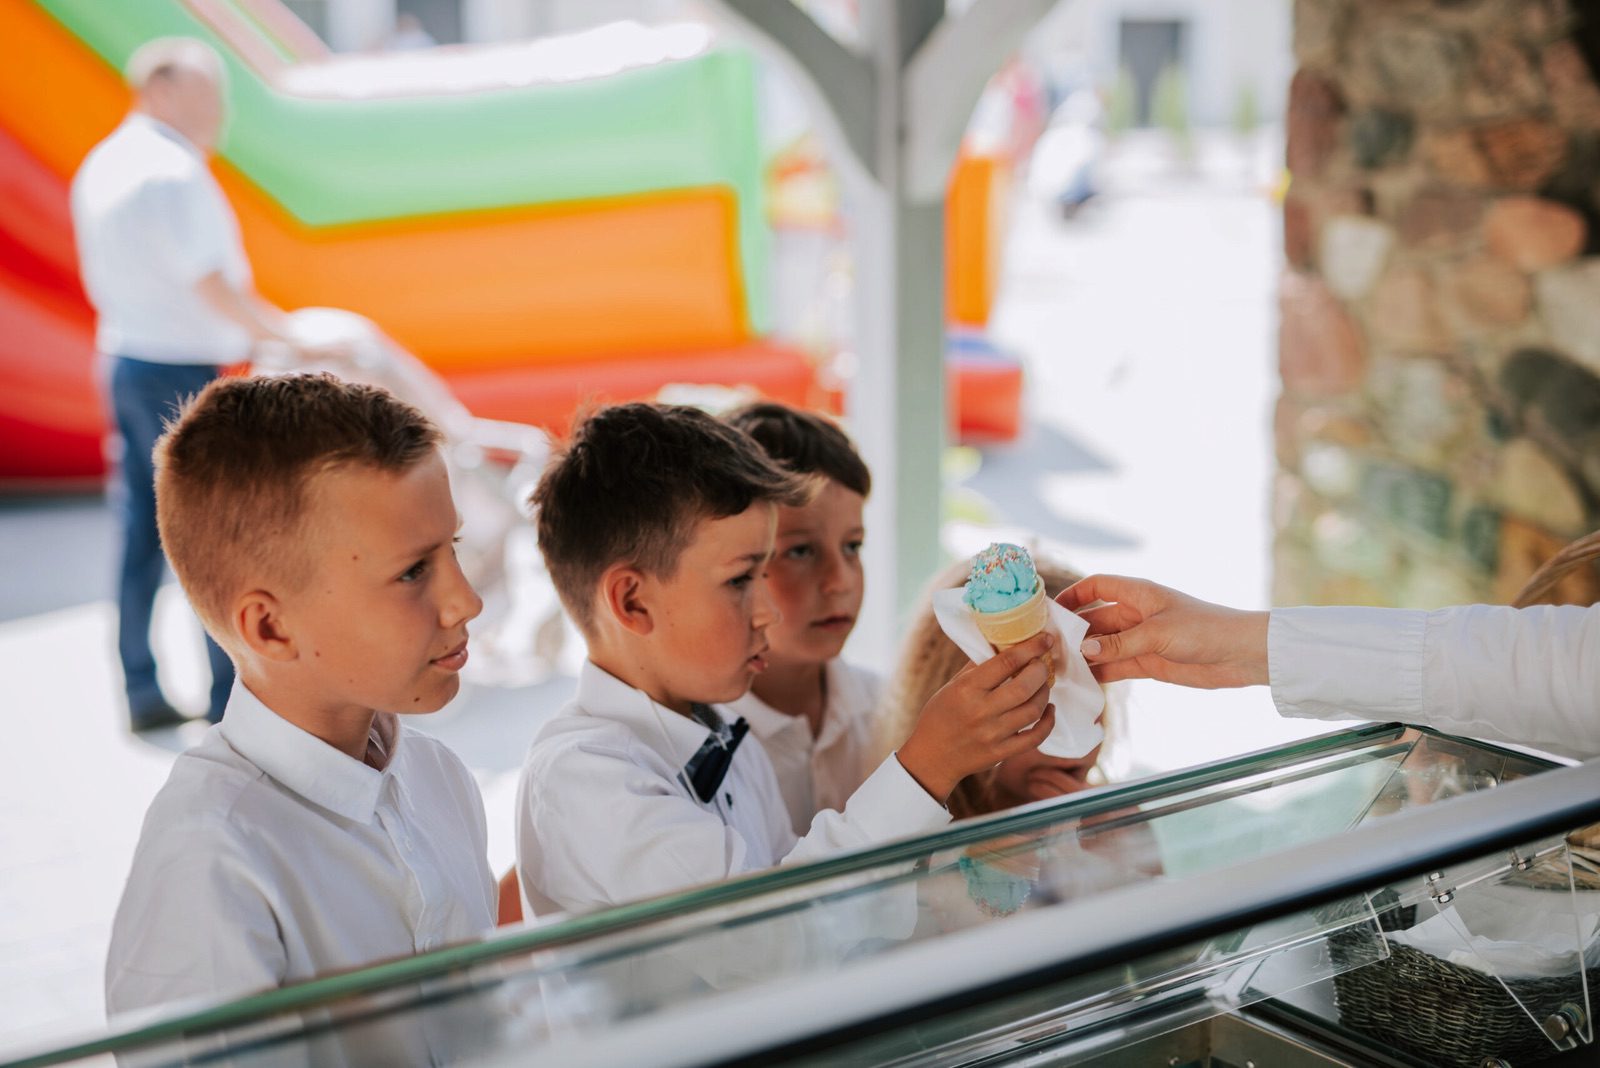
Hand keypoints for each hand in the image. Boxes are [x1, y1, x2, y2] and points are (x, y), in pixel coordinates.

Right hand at [897, 632, 1056, 803]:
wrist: (932, 757)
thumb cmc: (940, 715)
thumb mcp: (952, 685)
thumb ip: (978, 667)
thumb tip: (1005, 645)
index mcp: (967, 689)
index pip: (1006, 662)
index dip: (1031, 648)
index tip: (1045, 639)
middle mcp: (981, 711)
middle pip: (1024, 686)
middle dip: (1040, 670)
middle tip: (1041, 664)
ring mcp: (993, 734)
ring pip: (1034, 710)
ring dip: (1044, 693)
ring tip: (1042, 685)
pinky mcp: (1001, 753)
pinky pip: (1036, 737)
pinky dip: (1048, 722)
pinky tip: (1048, 710)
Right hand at [1057, 575, 1268, 688]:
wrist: (1242, 654)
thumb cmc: (1204, 629)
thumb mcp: (1157, 634)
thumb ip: (1119, 643)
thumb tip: (1083, 648)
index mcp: (1138, 593)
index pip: (1097, 585)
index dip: (1074, 594)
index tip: (1051, 609)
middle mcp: (1136, 614)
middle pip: (1095, 618)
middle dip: (1074, 631)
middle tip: (1049, 647)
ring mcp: (1141, 639)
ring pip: (1103, 645)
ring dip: (1085, 655)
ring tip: (1060, 668)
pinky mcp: (1149, 662)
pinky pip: (1116, 665)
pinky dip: (1101, 672)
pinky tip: (1083, 682)